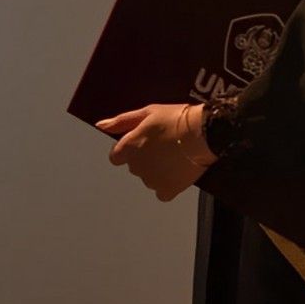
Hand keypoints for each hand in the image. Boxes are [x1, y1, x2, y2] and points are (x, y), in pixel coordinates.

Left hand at [95, 103, 217, 200]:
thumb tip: (101, 125)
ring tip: (174, 154)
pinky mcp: (167, 190)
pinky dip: (168, 184)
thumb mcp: (147, 112)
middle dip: (144, 157)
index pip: (116, 156)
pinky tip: (177, 170)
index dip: (129, 148)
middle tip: (163, 144)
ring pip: (148, 178)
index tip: (142, 143)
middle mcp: (137, 167)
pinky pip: (162, 191)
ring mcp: (151, 181)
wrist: (203, 132)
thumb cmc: (177, 119)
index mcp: (129, 147)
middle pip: (134, 166)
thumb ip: (121, 121)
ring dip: (156, 170)